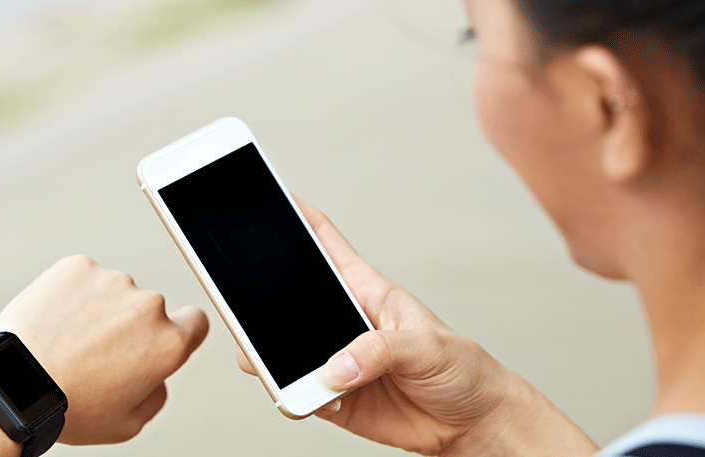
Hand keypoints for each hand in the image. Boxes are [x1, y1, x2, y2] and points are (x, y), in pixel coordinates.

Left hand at [0, 255, 208, 444]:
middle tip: (94, 354)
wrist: (14, 384)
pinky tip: (54, 321)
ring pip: (113, 292)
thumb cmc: (69, 408)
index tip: (159, 339)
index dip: (181, 331)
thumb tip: (156, 373)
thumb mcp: (129, 423)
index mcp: (168, 343)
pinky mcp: (78, 266)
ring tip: (67, 341)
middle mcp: (148, 305)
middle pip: (149, 309)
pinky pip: (83, 277)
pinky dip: (72, 294)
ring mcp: (112, 281)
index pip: (197, 321)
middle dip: (129, 326)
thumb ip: (157, 393)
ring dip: (98, 309)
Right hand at [237, 198, 596, 456]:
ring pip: (276, 347)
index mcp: (363, 289)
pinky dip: (289, 397)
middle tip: (234, 292)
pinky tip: (305, 398)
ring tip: (270, 361)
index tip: (264, 196)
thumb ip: (378, 351)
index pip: (323, 242)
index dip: (295, 216)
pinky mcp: (330, 396)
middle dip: (255, 291)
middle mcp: (340, 320)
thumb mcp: (426, 346)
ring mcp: (331, 358)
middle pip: (284, 296)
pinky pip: (293, 393)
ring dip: (265, 353)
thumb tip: (333, 368)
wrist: (470, 423)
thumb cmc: (460, 368)